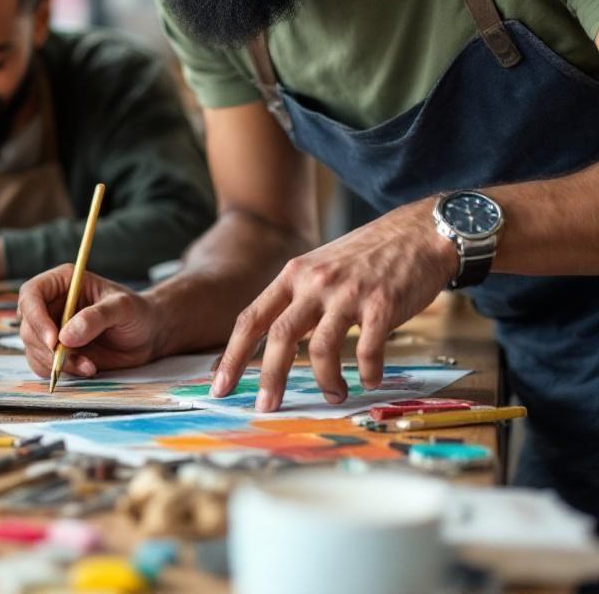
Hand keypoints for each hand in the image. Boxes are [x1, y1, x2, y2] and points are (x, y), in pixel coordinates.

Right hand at [17, 264, 162, 378]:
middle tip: (72, 359)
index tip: (53, 341)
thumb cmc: (136, 313)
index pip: (31, 295)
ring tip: (89, 365)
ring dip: (56, 363)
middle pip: (27, 325)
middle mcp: (51, 304)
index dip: (36, 317)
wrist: (147, 336)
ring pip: (33, 348)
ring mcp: (51, 329)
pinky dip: (61, 372)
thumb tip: (65, 336)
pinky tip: (87, 368)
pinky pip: (43, 364)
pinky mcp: (56, 351)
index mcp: (62, 283)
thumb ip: (96, 318)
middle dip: (46, 347)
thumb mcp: (123, 308)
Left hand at [210, 200, 453, 411]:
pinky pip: (368, 351)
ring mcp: (349, 294)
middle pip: (279, 336)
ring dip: (326, 381)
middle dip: (269, 377)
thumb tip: (275, 341)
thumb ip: (298, 298)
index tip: (220, 385)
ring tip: (335, 395)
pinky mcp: (383, 305)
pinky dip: (367, 373)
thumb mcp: (321, 266)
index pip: (251, 318)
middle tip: (265, 406)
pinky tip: (371, 380)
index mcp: (293, 274)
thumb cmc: (368, 256)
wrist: (419, 232)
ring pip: (322, 349)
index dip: (232, 355)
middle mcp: (315, 282)